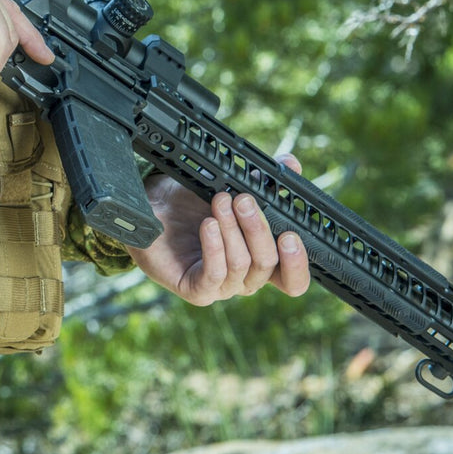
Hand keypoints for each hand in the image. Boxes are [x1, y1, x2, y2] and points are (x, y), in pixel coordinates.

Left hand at [128, 155, 311, 305]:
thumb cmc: (194, 204)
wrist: (154, 208)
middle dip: (257, 229)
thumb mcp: (232, 188)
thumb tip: (291, 164)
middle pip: (267, 264)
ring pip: (241, 264)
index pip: (292, 278)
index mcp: (262, 260)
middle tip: (244, 200)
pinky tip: (208, 225)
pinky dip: (214, 246)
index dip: (298, 263)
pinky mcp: (197, 290)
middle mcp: (246, 278)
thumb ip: (265, 181)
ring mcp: (222, 287)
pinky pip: (214, 273)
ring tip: (220, 202)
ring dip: (232, 230)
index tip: (291, 234)